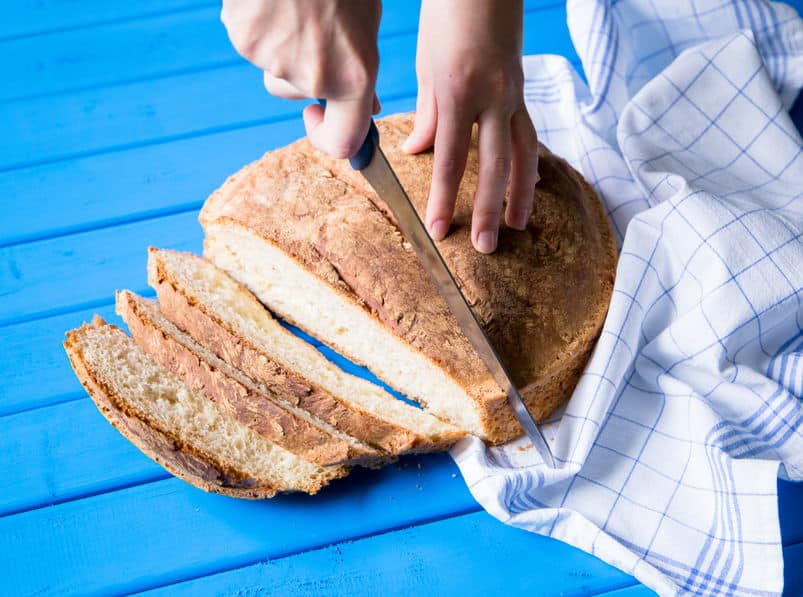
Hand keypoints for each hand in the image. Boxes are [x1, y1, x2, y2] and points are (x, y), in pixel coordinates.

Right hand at [221, 0, 381, 157]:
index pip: (342, 143)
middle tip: (312, 24)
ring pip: (273, 68)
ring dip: (281, 46)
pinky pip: (251, 43)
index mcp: (354, 75)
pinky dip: (259, 26)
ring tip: (294, 5)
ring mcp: (274, 61)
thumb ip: (363, 67)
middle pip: (298, 94)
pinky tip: (273, 0)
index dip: (328, 138)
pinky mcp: (244, 39)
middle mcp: (314, 77)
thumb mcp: (367, 23)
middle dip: (303, 70)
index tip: (318, 119)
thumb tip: (368, 105)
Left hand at [403, 0, 538, 253]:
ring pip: (523, 153)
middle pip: (494, 166)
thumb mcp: (427, 65)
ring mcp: (512, 94)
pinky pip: (529, 133)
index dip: (443, 199)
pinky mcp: (521, 91)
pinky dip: (528, 163)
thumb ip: (426, 113)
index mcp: (459, 92)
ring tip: (516, 226)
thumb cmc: (447, 15)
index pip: (450, 159)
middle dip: (489, 209)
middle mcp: (492, 98)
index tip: (438, 230)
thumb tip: (418, 150)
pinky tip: (527, 184)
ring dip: (520, 193)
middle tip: (486, 247)